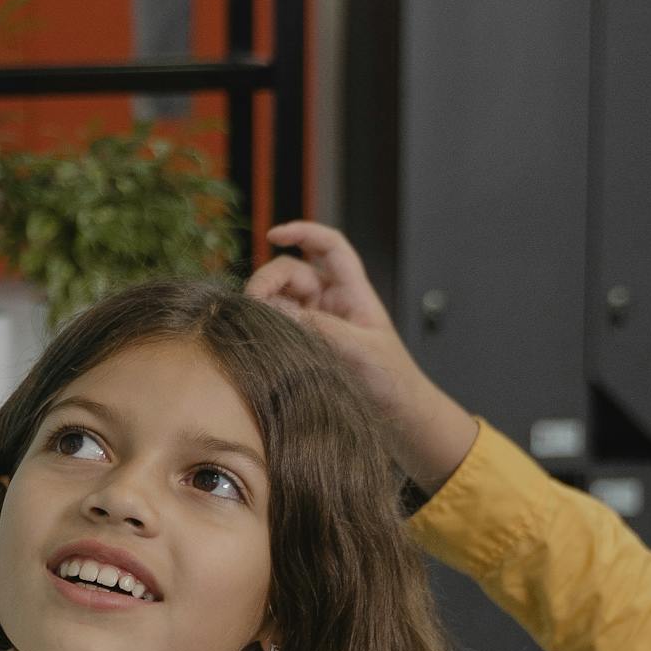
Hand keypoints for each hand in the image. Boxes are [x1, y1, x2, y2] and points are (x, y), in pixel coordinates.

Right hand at [246, 219, 475, 493]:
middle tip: (251, 302)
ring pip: (280, 300)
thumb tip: (277, 311)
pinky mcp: (305, 348)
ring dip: (263, 305)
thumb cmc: (392, 382)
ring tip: (252, 323)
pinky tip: (255, 338)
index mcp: (354, 293)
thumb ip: (321, 329)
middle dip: (269, 279)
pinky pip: (278, 328)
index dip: (303, 232)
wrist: (399, 418)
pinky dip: (263, 327)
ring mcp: (317, 326)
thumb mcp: (360, 352)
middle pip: (293, 272)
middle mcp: (333, 304)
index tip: (274, 234)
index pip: (329, 247)